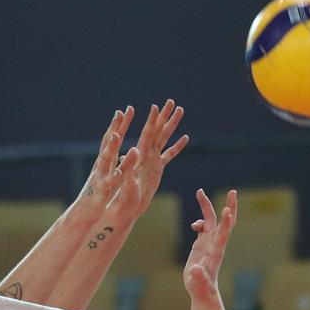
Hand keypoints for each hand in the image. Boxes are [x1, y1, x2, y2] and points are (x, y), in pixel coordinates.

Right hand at [73, 108, 138, 220]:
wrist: (84, 212)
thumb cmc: (99, 192)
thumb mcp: (111, 174)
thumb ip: (119, 161)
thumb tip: (127, 148)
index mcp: (105, 161)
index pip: (113, 139)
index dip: (119, 124)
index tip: (126, 109)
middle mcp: (101, 165)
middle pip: (107, 144)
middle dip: (115, 128)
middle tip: (121, 113)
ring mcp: (100, 176)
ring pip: (105, 160)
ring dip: (110, 148)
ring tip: (116, 135)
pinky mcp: (101, 191)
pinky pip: (107, 183)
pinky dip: (112, 177)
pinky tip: (118, 171)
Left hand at [107, 99, 188, 221]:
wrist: (126, 208)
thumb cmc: (123, 198)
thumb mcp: (125, 182)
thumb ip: (128, 167)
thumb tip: (132, 150)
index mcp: (139, 157)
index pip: (147, 135)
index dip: (151, 121)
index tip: (156, 107)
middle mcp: (146, 155)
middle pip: (157, 131)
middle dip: (164, 116)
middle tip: (172, 101)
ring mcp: (152, 160)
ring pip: (164, 138)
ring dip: (171, 125)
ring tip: (180, 110)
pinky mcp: (157, 169)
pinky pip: (169, 154)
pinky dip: (177, 146)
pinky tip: (185, 137)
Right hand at [183, 188, 236, 303]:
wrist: (202, 291)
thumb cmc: (201, 289)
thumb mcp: (198, 284)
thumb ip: (198, 276)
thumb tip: (195, 269)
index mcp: (216, 251)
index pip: (223, 233)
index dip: (226, 222)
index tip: (227, 209)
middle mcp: (215, 243)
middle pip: (224, 221)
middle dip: (230, 206)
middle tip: (233, 191)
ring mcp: (210, 242)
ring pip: (211, 220)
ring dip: (206, 206)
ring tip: (199, 192)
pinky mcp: (202, 244)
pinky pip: (203, 227)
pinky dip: (199, 221)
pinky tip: (193, 225)